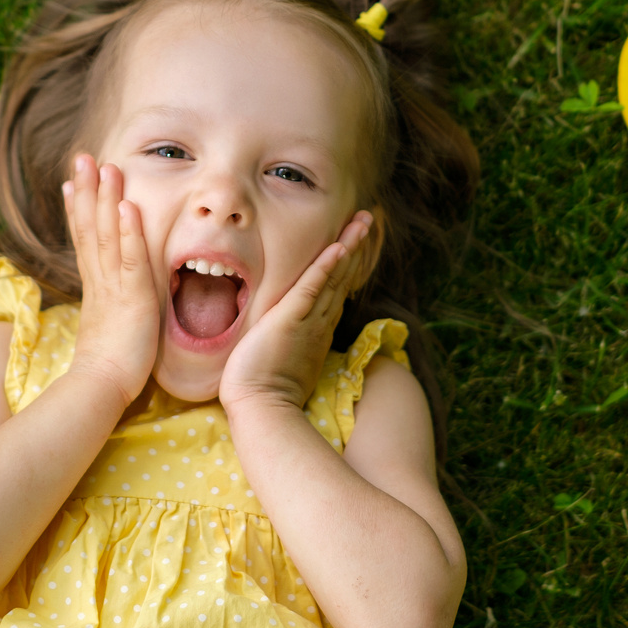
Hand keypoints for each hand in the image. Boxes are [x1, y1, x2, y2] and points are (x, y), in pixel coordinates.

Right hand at [63, 155, 159, 403]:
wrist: (101, 389)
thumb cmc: (107, 367)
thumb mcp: (106, 327)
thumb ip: (106, 307)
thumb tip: (103, 302)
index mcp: (96, 287)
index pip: (84, 239)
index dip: (79, 209)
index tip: (72, 182)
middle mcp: (100, 280)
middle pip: (90, 227)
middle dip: (87, 190)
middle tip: (81, 156)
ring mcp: (114, 286)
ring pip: (108, 234)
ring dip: (106, 199)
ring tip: (104, 166)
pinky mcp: (133, 297)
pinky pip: (131, 259)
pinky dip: (130, 231)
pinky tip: (128, 206)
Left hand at [219, 210, 374, 412]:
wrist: (259, 407)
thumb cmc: (264, 391)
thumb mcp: (283, 359)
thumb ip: (289, 342)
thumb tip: (283, 333)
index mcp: (317, 330)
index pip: (336, 289)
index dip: (346, 264)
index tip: (354, 243)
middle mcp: (319, 322)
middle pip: (342, 276)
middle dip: (355, 246)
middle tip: (368, 220)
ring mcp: (308, 320)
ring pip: (334, 276)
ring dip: (348, 246)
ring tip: (362, 221)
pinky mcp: (290, 318)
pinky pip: (312, 287)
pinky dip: (326, 266)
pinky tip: (338, 247)